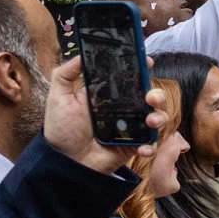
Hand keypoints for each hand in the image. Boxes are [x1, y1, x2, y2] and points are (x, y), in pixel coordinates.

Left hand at [47, 57, 166, 172]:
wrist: (64, 163)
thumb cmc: (61, 130)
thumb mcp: (59, 99)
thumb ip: (65, 75)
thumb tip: (80, 55)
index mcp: (110, 95)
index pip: (131, 77)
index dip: (142, 68)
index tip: (147, 62)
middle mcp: (125, 108)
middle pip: (151, 96)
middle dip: (157, 94)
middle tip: (151, 98)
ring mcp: (131, 127)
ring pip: (157, 117)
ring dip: (159, 117)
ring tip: (151, 122)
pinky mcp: (134, 145)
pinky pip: (151, 142)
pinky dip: (152, 144)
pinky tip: (143, 147)